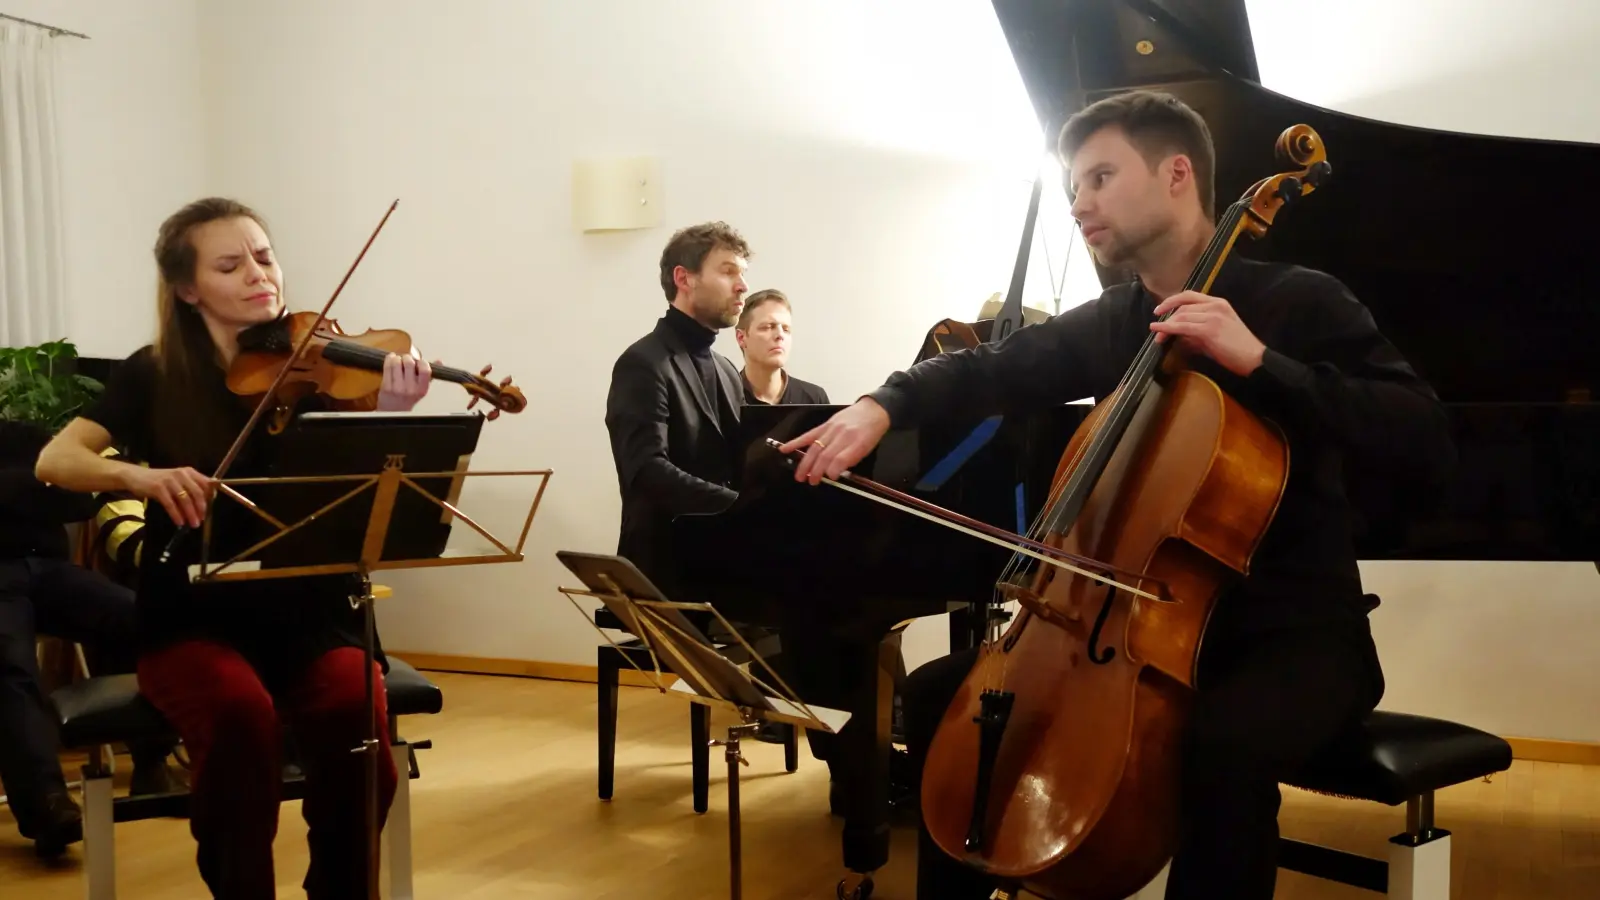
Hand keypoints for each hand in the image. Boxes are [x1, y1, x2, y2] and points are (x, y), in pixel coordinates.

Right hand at [123, 466, 211, 527]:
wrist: (135, 476)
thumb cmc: (160, 481)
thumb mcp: (177, 480)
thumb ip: (190, 488)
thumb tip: (204, 504)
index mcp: (188, 472)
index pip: (205, 484)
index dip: (209, 498)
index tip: (208, 510)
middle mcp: (180, 474)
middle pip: (197, 493)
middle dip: (201, 508)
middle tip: (201, 520)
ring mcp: (169, 480)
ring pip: (185, 500)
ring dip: (190, 514)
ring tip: (193, 524)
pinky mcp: (158, 488)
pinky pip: (170, 504)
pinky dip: (176, 514)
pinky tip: (179, 522)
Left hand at [375, 352, 433, 410]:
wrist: (393, 411)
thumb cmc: (408, 399)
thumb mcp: (422, 389)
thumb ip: (429, 374)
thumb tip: (438, 361)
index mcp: (421, 389)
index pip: (425, 370)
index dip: (422, 362)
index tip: (419, 362)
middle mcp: (410, 389)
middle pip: (409, 362)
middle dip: (408, 358)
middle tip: (407, 360)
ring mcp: (397, 387)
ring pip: (397, 362)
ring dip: (397, 358)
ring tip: (398, 361)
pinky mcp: (386, 385)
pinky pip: (387, 366)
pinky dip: (389, 359)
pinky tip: (391, 359)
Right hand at [778, 398, 890, 483]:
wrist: (874, 409)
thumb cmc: (872, 432)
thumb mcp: (868, 448)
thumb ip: (852, 459)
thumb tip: (835, 471)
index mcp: (857, 442)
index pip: (841, 458)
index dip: (833, 471)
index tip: (829, 479)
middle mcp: (843, 435)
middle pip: (825, 455)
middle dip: (816, 471)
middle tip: (811, 482)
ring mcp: (832, 428)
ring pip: (815, 447)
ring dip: (806, 463)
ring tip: (800, 475)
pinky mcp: (825, 424)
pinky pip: (809, 435)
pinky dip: (796, 442)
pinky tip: (785, 449)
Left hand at [1148, 291, 1266, 375]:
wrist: (1253, 358)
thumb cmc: (1235, 349)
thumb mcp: (1214, 334)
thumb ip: (1196, 330)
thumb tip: (1176, 334)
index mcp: (1218, 303)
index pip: (1190, 296)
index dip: (1171, 301)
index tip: (1159, 310)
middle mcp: (1215, 305)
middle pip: (1183, 307)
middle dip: (1167, 318)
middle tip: (1156, 330)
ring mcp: (1213, 315)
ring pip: (1181, 316)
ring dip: (1166, 326)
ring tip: (1157, 337)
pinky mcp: (1209, 328)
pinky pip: (1183, 326)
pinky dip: (1167, 328)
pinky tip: (1158, 330)